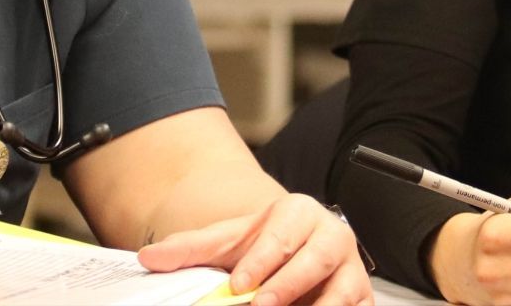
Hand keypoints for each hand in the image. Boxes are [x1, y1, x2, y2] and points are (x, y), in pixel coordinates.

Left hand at [137, 192, 371, 305]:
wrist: (289, 252)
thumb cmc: (261, 246)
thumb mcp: (226, 242)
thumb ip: (189, 248)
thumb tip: (149, 258)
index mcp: (299, 213)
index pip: (283, 234)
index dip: (262, 260)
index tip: (239, 284)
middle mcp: (332, 237)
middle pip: (317, 258)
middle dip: (290, 283)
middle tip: (262, 305)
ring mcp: (351, 269)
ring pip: (345, 288)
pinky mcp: (362, 297)